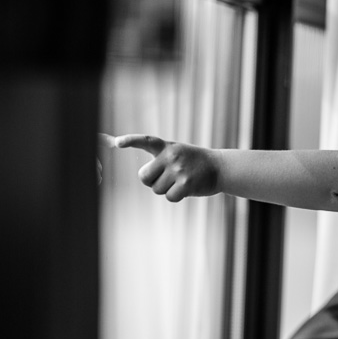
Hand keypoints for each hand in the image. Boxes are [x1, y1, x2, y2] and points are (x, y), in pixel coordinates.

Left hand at [102, 133, 221, 201]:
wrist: (220, 167)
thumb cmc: (195, 162)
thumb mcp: (178, 153)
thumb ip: (161, 160)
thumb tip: (146, 178)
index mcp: (167, 147)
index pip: (145, 140)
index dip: (130, 141)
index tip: (117, 142)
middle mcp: (171, 156)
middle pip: (144, 177)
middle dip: (151, 182)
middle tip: (166, 178)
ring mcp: (178, 170)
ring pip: (157, 190)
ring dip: (167, 189)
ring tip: (182, 181)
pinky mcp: (186, 184)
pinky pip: (169, 197)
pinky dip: (176, 197)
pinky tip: (187, 189)